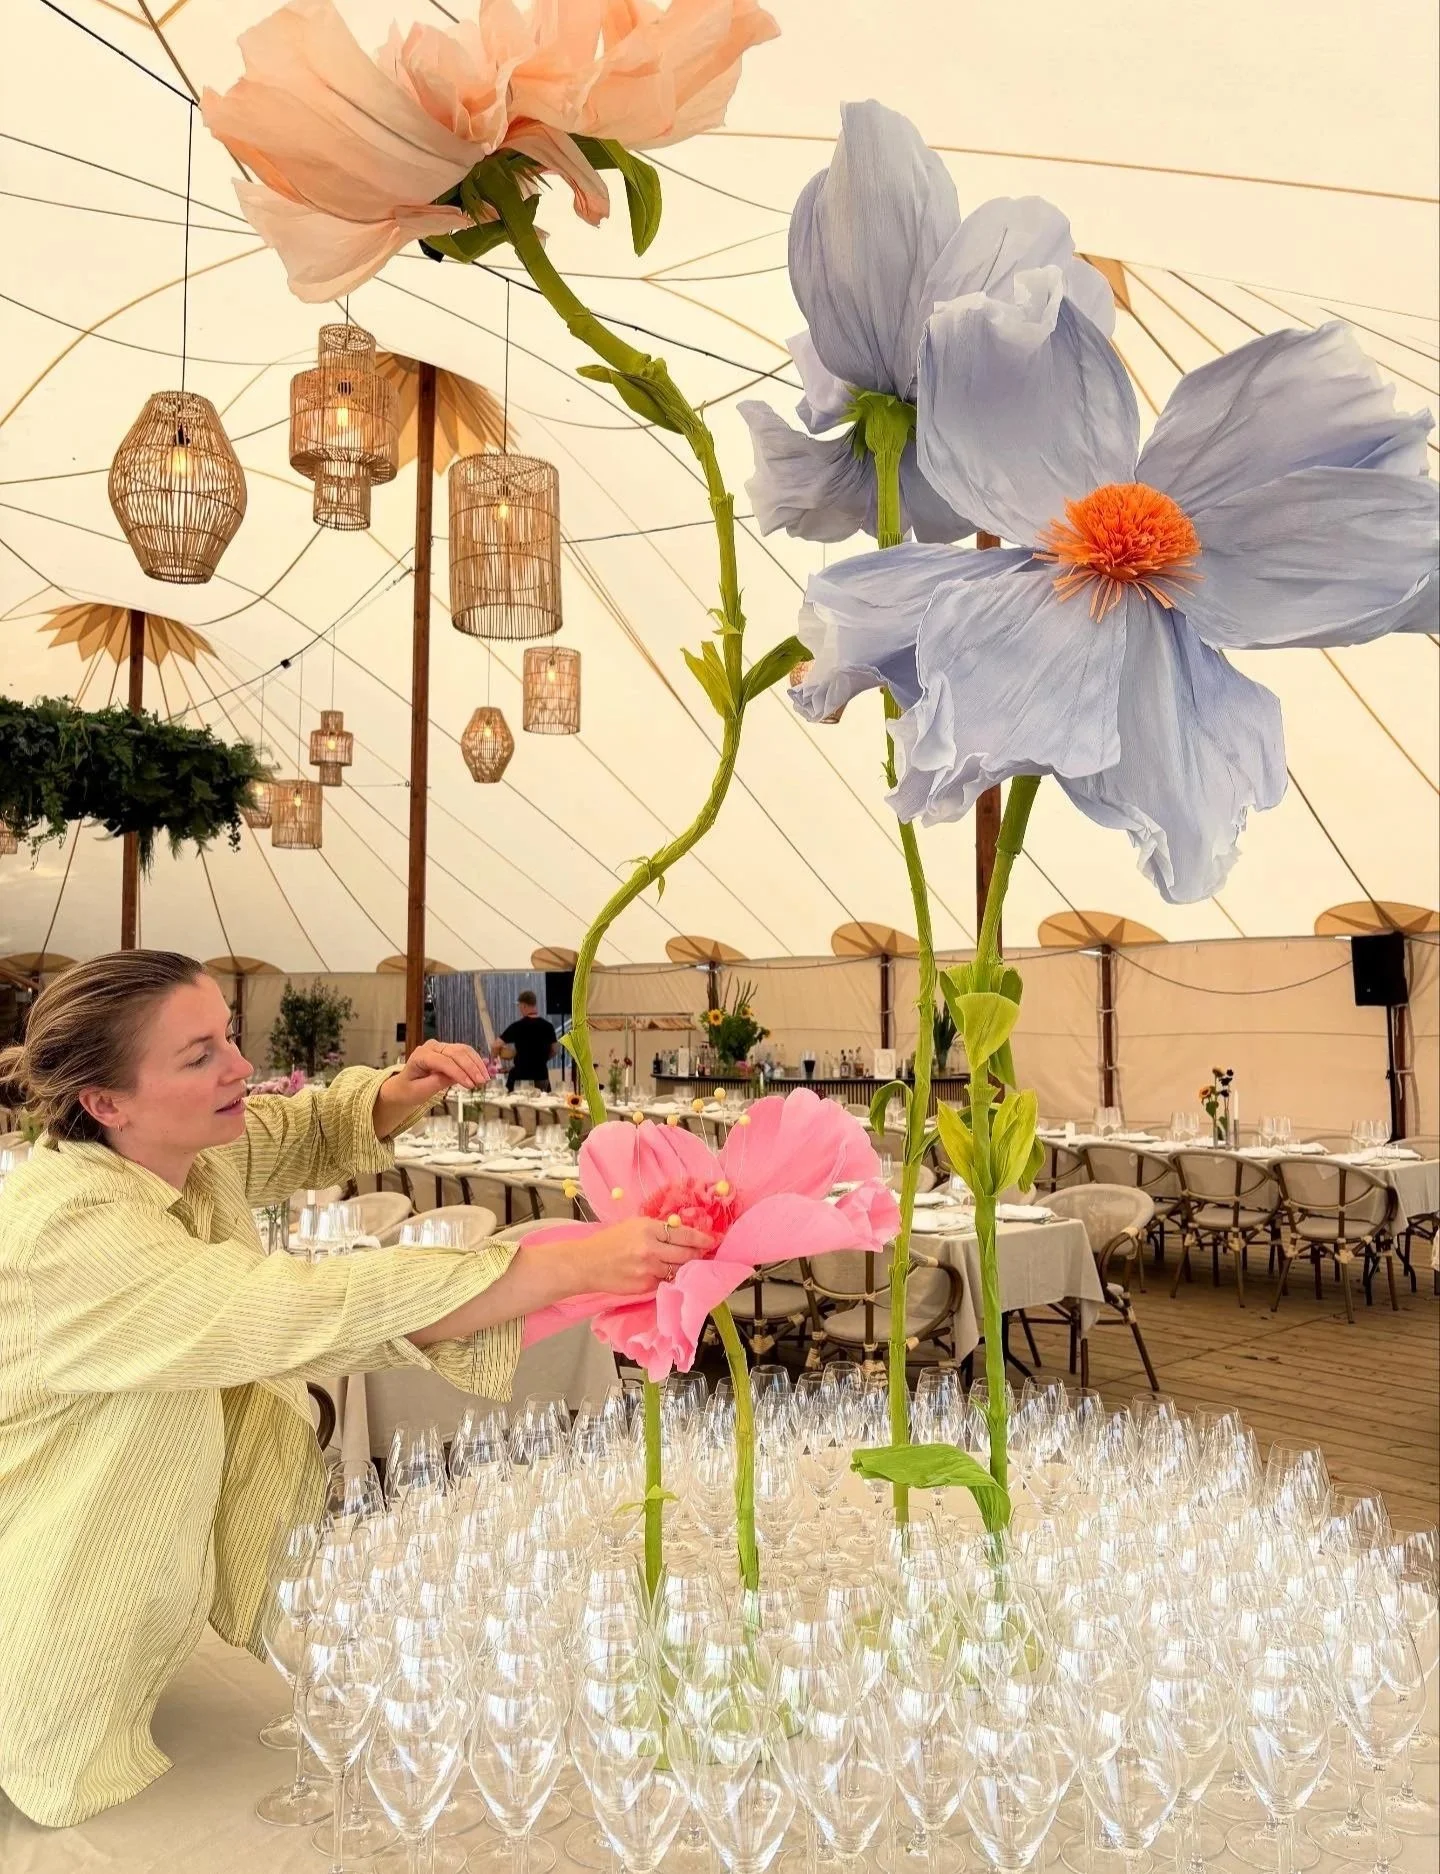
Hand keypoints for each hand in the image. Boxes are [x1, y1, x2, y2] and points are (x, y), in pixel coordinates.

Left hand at [374, 1040, 488, 1137]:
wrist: (405, 1086)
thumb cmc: (409, 1090)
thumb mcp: (419, 1091)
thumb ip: (436, 1083)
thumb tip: (455, 1078)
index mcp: (420, 1056)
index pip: (443, 1061)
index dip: (458, 1072)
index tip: (470, 1085)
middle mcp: (432, 1047)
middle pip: (456, 1053)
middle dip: (471, 1067)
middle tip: (482, 1082)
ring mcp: (441, 1047)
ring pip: (463, 1050)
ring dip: (476, 1063)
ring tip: (486, 1078)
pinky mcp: (449, 1051)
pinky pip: (465, 1052)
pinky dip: (476, 1061)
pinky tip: (484, 1070)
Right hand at [580, 1214, 714, 1296]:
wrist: (586, 1264)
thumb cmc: (608, 1241)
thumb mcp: (633, 1225)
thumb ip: (657, 1229)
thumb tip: (681, 1232)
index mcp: (648, 1228)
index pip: (683, 1234)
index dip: (701, 1238)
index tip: (711, 1240)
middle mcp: (650, 1249)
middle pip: (686, 1254)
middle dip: (697, 1254)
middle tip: (704, 1252)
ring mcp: (648, 1270)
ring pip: (678, 1270)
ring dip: (685, 1267)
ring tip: (688, 1263)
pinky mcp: (645, 1286)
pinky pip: (665, 1282)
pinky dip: (669, 1278)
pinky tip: (669, 1274)